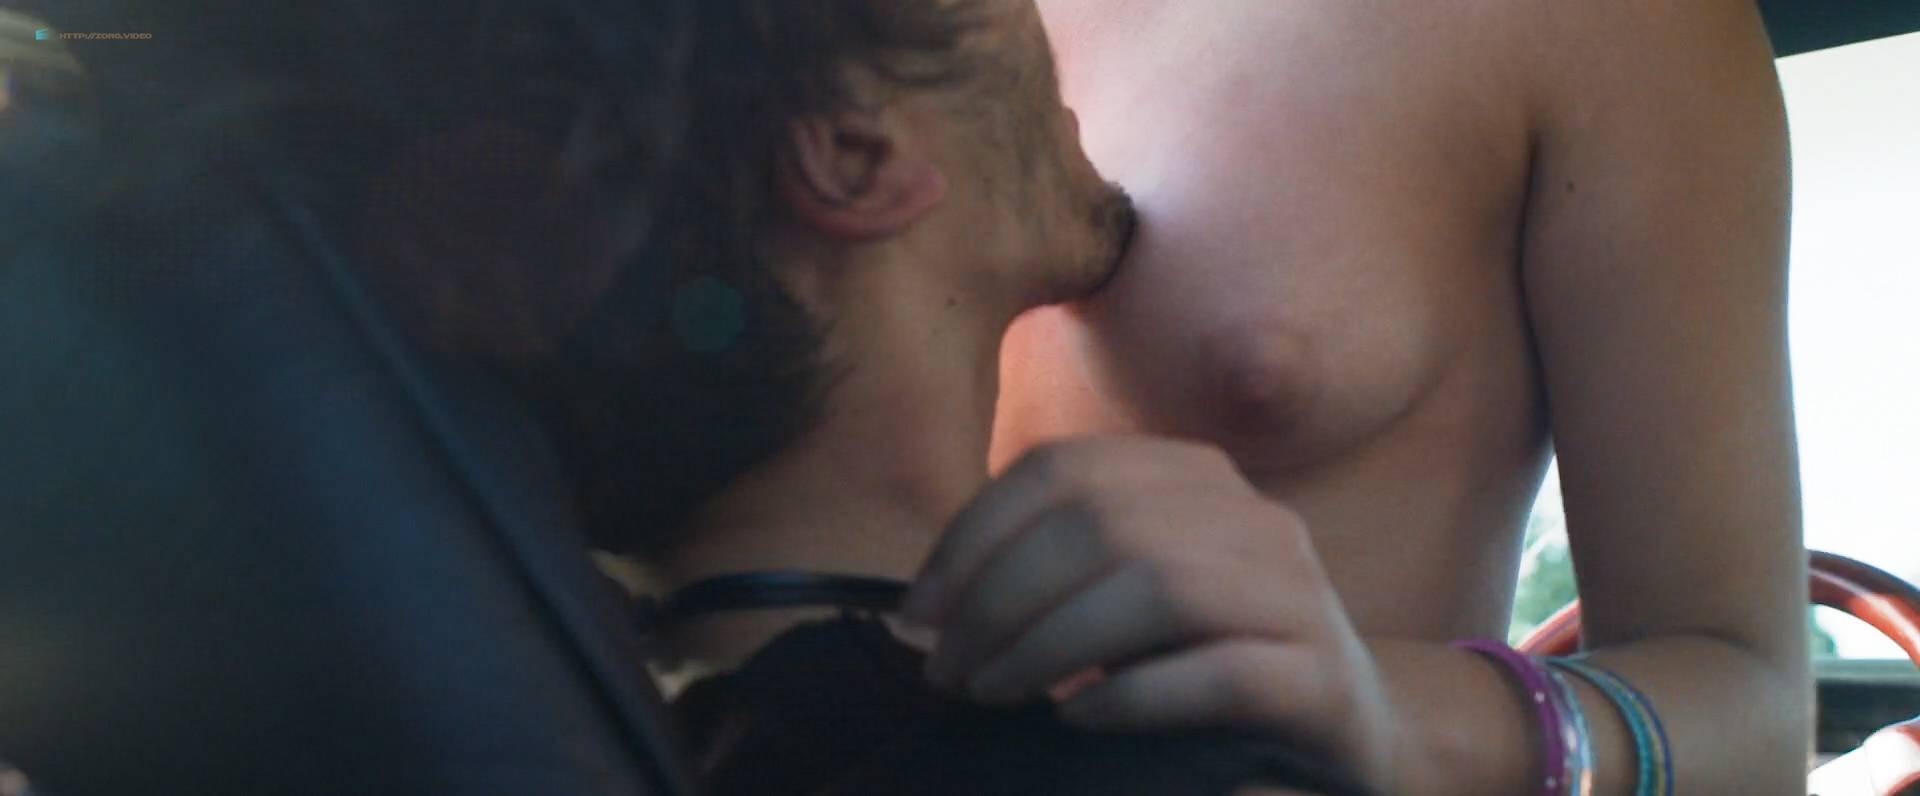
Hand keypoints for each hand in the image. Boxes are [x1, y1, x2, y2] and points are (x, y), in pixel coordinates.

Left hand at [902, 436, 1396, 786]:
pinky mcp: (1319, 678)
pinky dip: (1133, 695)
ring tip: (995, 692)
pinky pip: (1218, 672)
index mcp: (1194, 479)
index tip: (916, 614)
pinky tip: (1077, 719)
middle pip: (1102, 523)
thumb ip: (1048, 577)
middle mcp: (1251, 519)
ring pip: (1158, 587)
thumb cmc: (1208, 662)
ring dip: (1051, 645)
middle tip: (947, 670)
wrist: (1354, 729)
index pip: (1062, 470)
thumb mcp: (1126, 595)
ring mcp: (1296, 595)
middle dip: (999, 598)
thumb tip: (924, 611)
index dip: (973, 536)